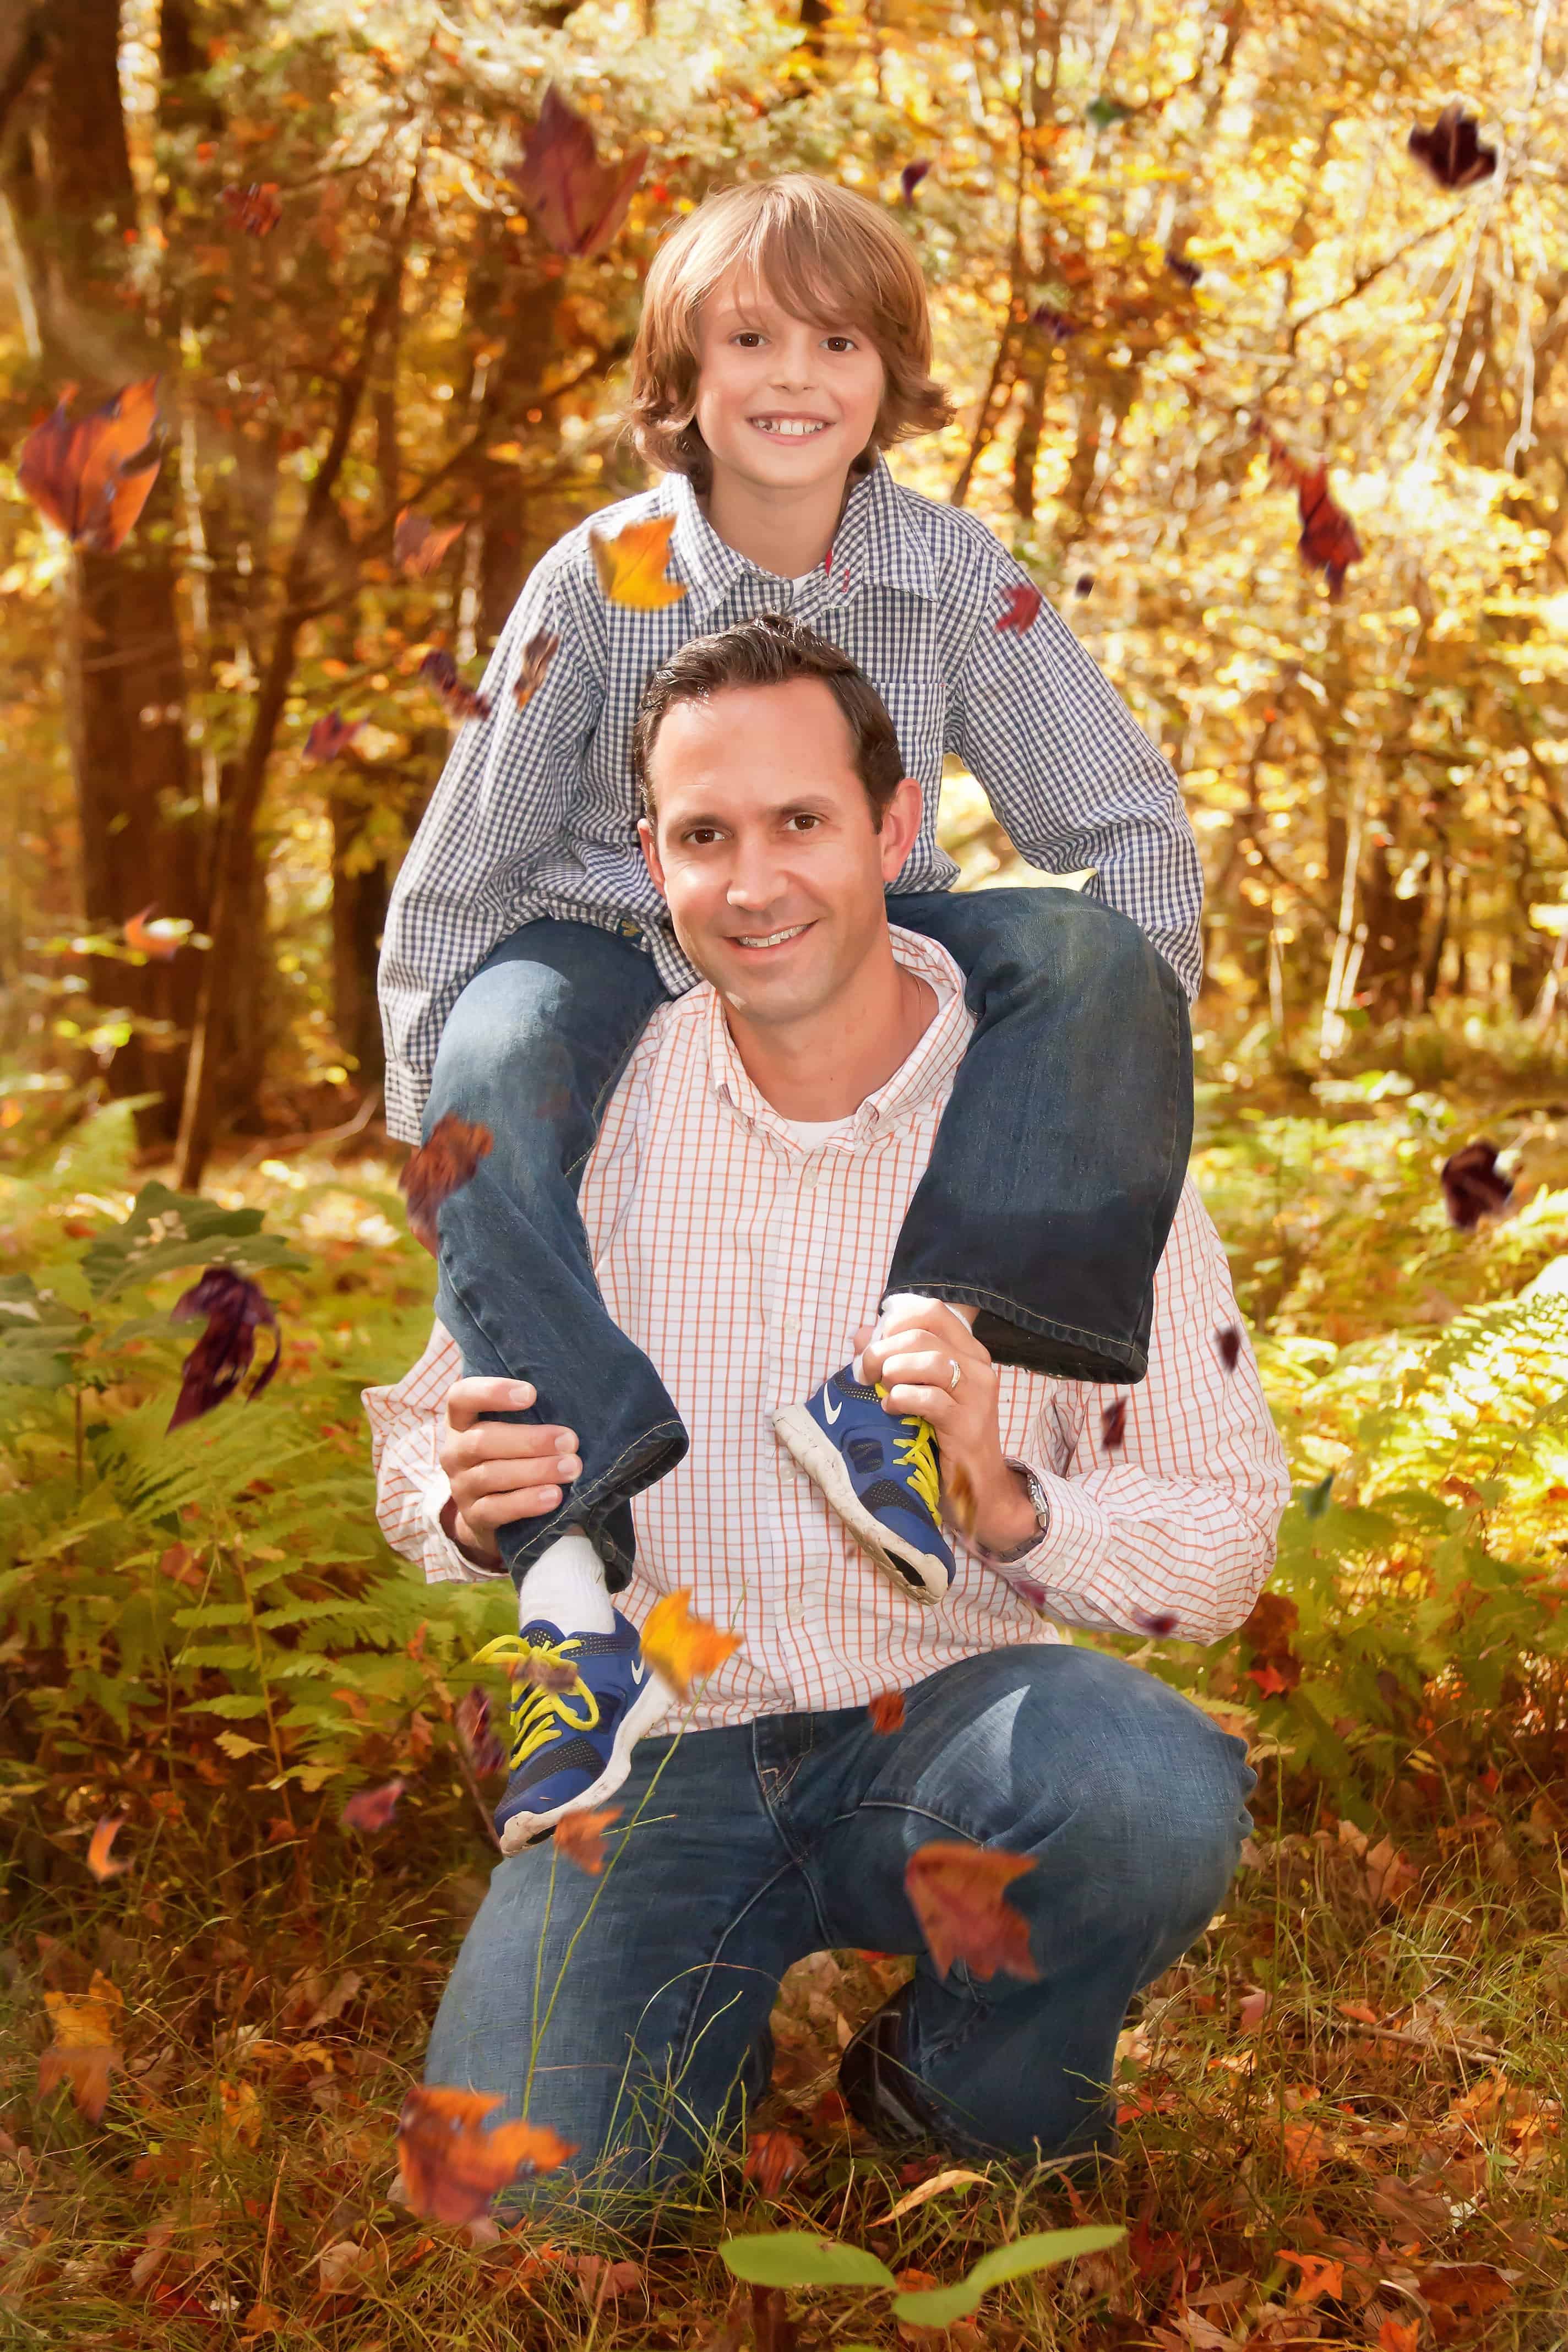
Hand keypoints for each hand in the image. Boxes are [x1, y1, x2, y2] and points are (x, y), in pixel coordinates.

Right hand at [437, 1376, 580, 1559]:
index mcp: (461, 1422)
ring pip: (491, 1475)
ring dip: (536, 1470)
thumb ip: (531, 1416)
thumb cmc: (510, 1457)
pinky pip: (496, 1509)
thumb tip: (577, 1401)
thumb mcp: (512, 1432)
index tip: (532, 1393)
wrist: (490, 1515)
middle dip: (530, 1440)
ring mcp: (461, 1486)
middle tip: (570, 1441)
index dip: (491, 1392)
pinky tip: (554, 1496)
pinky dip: (527, 1502)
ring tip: (571, 1468)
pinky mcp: (474, 1517)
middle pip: (481, 1441)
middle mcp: (455, 1452)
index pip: (461, 1397)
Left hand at [857, 1302, 1038, 1556]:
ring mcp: (978, 1396)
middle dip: (883, 1350)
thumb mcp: (918, 1391)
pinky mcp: (970, 1425)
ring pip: (930, 1361)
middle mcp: (978, 1367)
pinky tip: (891, 1410)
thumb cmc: (943, 1436)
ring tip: (881, 1391)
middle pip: (922, 1335)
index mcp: (968, 1351)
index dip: (895, 1321)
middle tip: (864, 1373)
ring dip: (893, 1372)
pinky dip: (903, 1400)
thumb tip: (861, 1335)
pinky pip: (931, 1399)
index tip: (875, 1344)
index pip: (932, 1311)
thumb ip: (892, 1359)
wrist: (978, 1489)